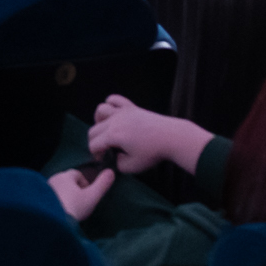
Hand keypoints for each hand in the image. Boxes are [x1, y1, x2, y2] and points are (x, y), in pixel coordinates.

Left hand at [48, 164, 116, 221]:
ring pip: (58, 189)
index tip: (88, 197)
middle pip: (67, 181)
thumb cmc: (73, 207)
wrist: (50, 222)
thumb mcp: (92, 197)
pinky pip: (50, 198)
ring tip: (70, 209)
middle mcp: (52, 179)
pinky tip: (60, 213)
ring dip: (65, 196)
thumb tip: (111, 171)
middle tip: (80, 204)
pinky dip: (56, 202)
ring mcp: (44, 189)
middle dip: (74, 190)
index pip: (77, 174)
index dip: (85, 184)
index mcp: (65, 176)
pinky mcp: (38, 199)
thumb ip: (102, 184)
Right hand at [87, 97, 208, 175]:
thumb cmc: (153, 152)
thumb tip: (115, 158)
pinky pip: (115, 99)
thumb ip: (118, 164)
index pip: (93, 145)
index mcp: (113, 136)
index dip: (95, 155)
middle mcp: (114, 121)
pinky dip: (111, 104)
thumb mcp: (133, 166)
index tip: (103, 160)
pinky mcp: (131, 107)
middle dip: (95, 141)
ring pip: (100, 110)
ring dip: (98, 121)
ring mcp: (123, 111)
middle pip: (93, 129)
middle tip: (105, 150)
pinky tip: (114, 113)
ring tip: (106, 130)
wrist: (172, 137)